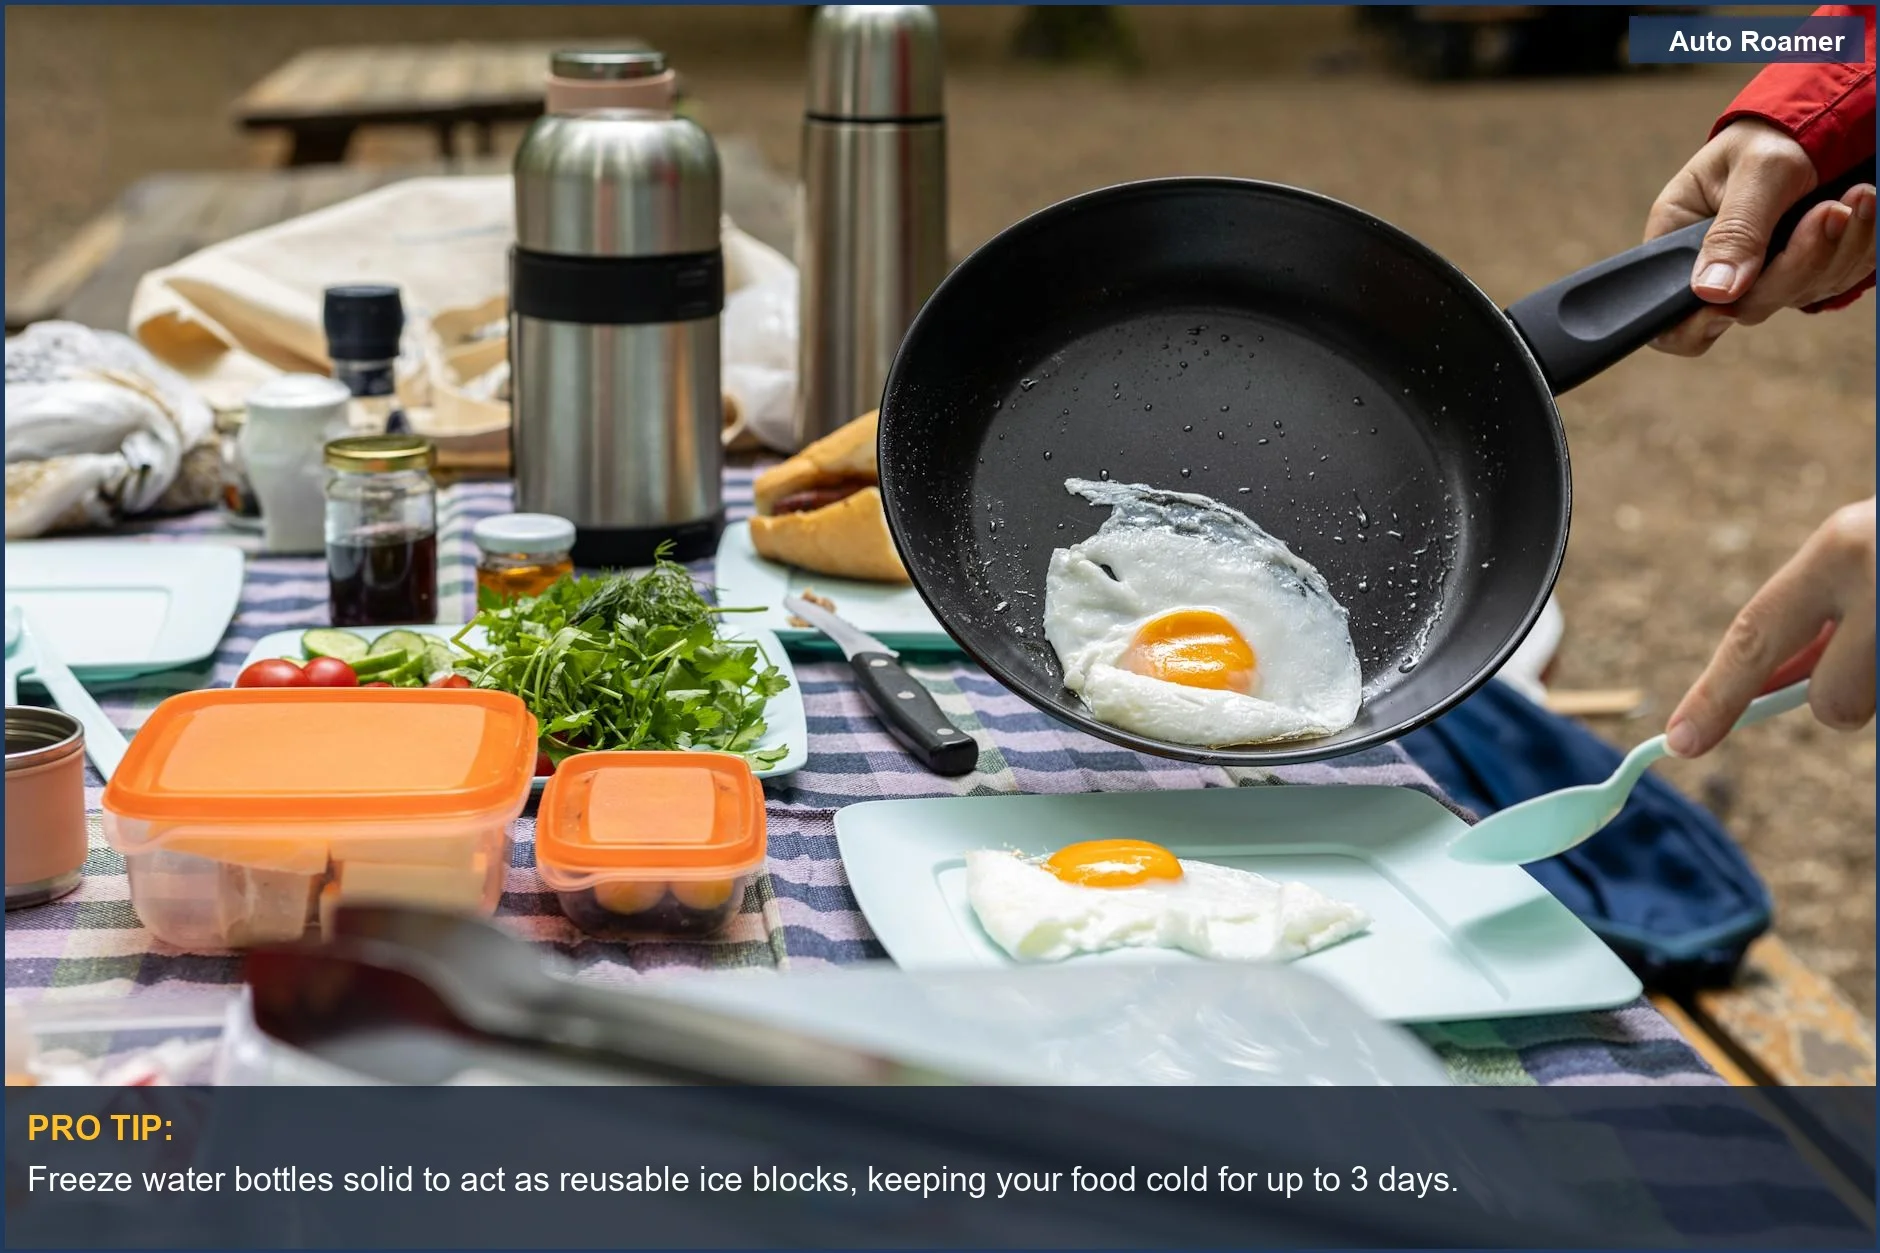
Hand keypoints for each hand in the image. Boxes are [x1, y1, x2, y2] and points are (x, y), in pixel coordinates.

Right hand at [1645, 119, 1876, 356]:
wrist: (1819, 116)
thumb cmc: (1773, 135)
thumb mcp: (1754, 173)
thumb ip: (1736, 232)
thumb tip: (1714, 292)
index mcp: (1679, 242)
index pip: (1668, 314)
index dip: (1695, 324)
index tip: (1733, 301)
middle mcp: (1718, 267)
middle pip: (1749, 307)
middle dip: (1799, 263)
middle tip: (1831, 210)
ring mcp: (1763, 274)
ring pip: (1800, 295)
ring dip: (1840, 248)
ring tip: (1859, 195)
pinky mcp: (1804, 270)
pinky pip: (1836, 279)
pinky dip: (1857, 246)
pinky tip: (1862, 206)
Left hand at [1666, 498, 1875, 757]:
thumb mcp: (1861, 556)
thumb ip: (1820, 613)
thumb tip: (1767, 687)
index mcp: (1841, 547)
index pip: (1754, 634)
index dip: (1713, 695)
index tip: (1679, 743)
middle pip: (1835, 703)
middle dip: (1840, 700)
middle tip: (1869, 654)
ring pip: (1878, 703)